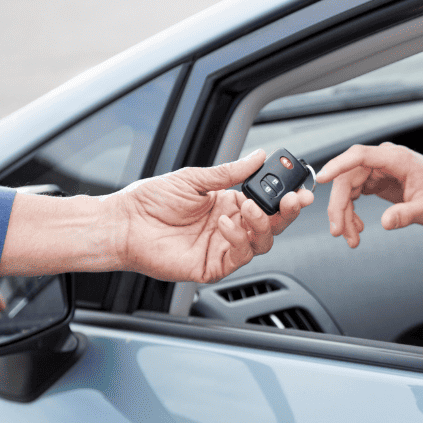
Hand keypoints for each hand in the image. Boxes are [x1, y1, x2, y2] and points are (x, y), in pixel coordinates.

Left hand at [114, 149, 313, 282]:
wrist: (123, 224)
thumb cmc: (150, 202)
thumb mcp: (194, 178)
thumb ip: (230, 172)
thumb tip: (259, 156)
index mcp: (229, 204)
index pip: (268, 202)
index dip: (286, 198)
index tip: (299, 188)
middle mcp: (230, 226)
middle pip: (272, 224)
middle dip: (287, 213)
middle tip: (294, 200)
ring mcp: (223, 248)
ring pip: (262, 243)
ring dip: (262, 225)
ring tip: (249, 208)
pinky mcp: (212, 266)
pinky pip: (238, 257)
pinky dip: (238, 240)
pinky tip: (225, 224)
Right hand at [315, 143, 422, 247]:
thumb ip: (406, 215)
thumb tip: (385, 223)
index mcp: (396, 158)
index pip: (359, 155)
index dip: (337, 165)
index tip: (321, 178)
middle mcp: (384, 160)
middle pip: (347, 176)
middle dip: (339, 206)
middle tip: (339, 232)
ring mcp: (379, 168)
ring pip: (347, 187)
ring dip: (344, 212)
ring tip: (351, 237)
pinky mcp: (376, 179)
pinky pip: (354, 192)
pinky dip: (351, 210)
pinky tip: (357, 226)